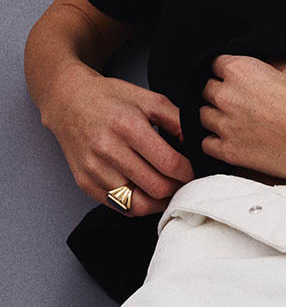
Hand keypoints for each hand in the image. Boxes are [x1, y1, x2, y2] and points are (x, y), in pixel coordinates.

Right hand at [41, 63, 194, 214]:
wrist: (68, 101)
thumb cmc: (111, 98)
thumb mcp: (149, 99)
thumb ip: (177, 121)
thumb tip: (195, 146)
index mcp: (128, 127)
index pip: (169, 164)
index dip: (188, 172)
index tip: (192, 171)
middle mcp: (108, 150)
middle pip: (157, 188)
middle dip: (177, 188)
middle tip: (182, 182)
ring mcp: (94, 170)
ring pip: (138, 205)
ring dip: (159, 202)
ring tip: (167, 190)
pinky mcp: (85, 183)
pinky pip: (120, 207)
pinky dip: (138, 205)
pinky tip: (146, 192)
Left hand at [200, 55, 285, 182]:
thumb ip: (270, 63)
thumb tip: (263, 65)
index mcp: (241, 70)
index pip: (216, 63)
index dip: (229, 69)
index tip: (239, 77)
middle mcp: (227, 96)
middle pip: (207, 89)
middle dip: (221, 91)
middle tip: (241, 99)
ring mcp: (226, 126)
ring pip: (203, 115)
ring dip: (217, 115)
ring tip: (237, 119)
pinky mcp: (230, 152)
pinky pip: (206, 143)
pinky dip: (216, 140)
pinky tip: (232, 138)